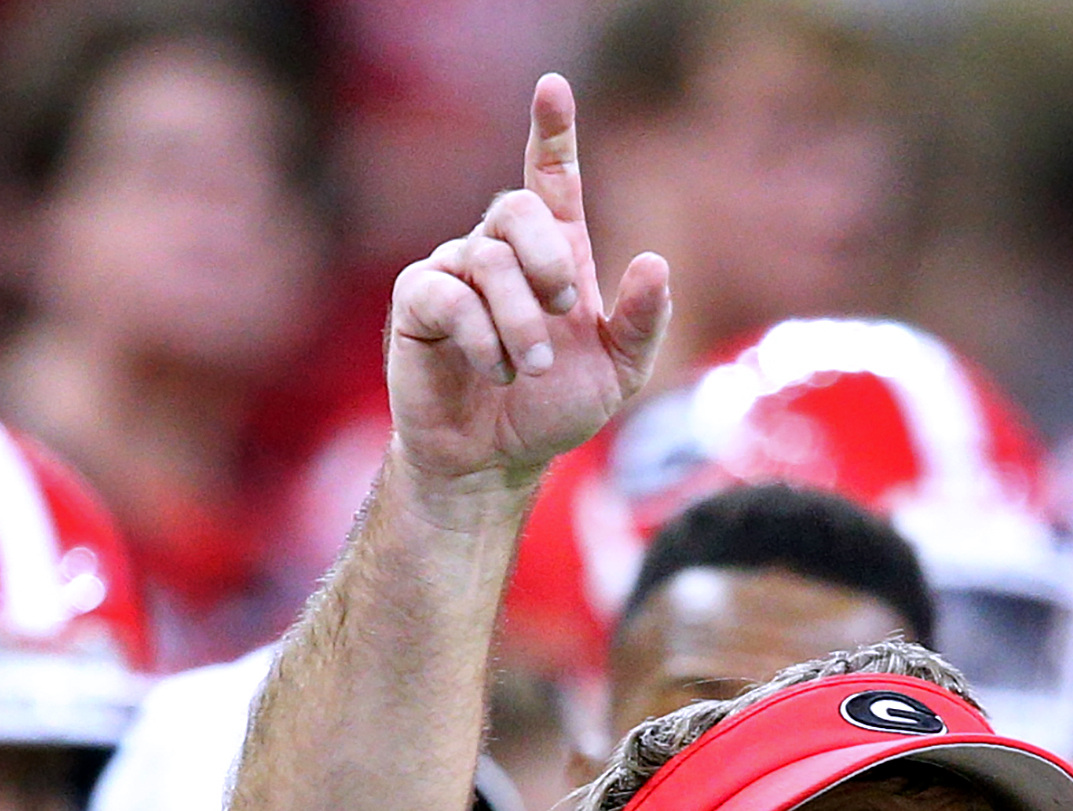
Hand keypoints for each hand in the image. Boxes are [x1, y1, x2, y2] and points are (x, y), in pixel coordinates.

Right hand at [386, 74, 669, 487]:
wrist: (497, 461)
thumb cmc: (553, 410)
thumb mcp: (618, 373)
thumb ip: (642, 322)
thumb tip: (656, 262)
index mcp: (552, 256)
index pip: (550, 178)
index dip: (551, 132)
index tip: (554, 88)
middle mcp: (499, 252)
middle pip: (516, 206)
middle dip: (549, 258)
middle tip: (565, 309)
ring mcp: (454, 272)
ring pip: (487, 260)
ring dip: (521, 322)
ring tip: (532, 369)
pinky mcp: (416, 304)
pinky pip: (448, 297)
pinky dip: (482, 339)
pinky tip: (495, 372)